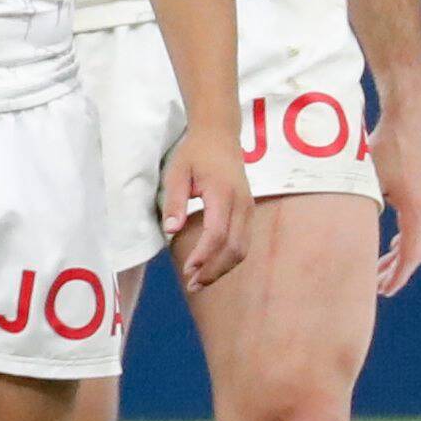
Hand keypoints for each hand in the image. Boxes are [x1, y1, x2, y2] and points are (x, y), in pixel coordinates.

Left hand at [158, 126, 253, 292]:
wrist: (220, 136)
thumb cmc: (194, 153)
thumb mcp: (176, 172)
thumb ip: (175, 201)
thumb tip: (171, 230)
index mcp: (222, 192)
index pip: (217, 232)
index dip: (204, 255)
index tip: (188, 270)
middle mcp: (241, 203)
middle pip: (234, 247)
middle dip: (214, 270)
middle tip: (192, 284)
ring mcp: (249, 209)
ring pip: (242, 249)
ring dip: (222, 269)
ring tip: (199, 281)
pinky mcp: (248, 212)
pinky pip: (243, 242)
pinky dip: (228, 259)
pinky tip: (211, 266)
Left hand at [367, 87, 420, 297]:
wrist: (410, 112)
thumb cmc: (385, 143)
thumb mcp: (365, 177)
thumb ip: (357, 205)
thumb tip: (331, 227)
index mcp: (417, 210)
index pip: (410, 255)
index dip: (397, 276)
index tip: (384, 291)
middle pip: (416, 250)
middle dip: (398, 271)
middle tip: (380, 287)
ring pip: (420, 236)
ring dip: (403, 254)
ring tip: (385, 268)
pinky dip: (408, 237)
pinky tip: (394, 241)